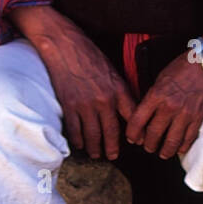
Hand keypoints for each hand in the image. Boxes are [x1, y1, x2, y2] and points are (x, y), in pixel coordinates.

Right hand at [9, 4, 135, 160]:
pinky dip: (78, 140)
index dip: (136, 133)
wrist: (66, 47)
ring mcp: (86, 105)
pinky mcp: (70, 106)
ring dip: (95, 148)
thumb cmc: (90, 56)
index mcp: (119, 90)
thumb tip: (128, 109)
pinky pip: (75, 130)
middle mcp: (105, 100)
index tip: (137, 142)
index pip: (132, 117)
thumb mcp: (113, 72)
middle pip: (112, 131)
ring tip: (96, 154)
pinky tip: (80, 144)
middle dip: (113, 147)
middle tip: (113, 156)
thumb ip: (121, 91)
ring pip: (93, 135)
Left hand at [125, 20, 202, 158]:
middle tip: (148, 147)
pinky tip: (179, 148)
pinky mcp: (198, 117)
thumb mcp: (160, 78)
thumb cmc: (183, 67)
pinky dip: (182, 147)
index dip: (132, 134)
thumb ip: (152, 97)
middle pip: (153, 135)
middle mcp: (169, 106)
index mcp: (157, 95)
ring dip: (165, 151)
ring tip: (162, 153)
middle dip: (148, 145)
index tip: (132, 138)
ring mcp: (185, 114)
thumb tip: (145, 114)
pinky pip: (188, 139)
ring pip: (171, 142)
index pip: (138, 121)